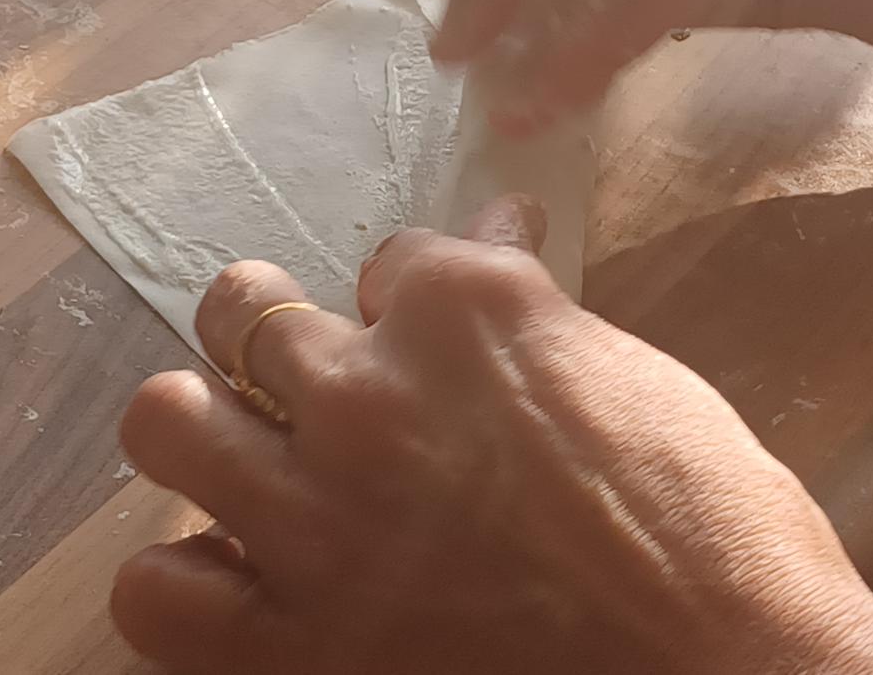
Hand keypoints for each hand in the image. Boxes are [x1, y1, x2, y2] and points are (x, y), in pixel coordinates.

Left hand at [112, 197, 872, 674]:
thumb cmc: (716, 533)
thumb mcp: (637, 381)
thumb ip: (538, 315)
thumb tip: (502, 237)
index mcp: (466, 307)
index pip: (391, 256)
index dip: (405, 299)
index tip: (422, 328)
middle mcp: (367, 392)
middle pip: (244, 309)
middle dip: (269, 327)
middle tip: (302, 372)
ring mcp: (315, 516)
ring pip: (166, 421)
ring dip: (201, 430)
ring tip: (239, 454)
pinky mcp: (294, 643)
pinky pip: (156, 591)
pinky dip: (186, 582)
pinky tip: (236, 580)